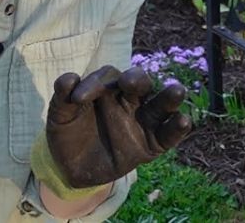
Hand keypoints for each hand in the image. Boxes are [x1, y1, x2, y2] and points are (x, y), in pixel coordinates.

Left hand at [45, 65, 192, 187]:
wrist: (73, 169)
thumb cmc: (69, 135)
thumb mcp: (60, 118)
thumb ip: (62, 99)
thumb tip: (68, 78)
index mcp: (107, 89)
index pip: (108, 77)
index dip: (95, 83)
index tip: (77, 100)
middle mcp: (129, 100)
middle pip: (140, 82)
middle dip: (137, 79)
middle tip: (130, 82)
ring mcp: (143, 121)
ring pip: (160, 104)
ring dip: (169, 97)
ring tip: (177, 91)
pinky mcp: (152, 144)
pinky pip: (168, 134)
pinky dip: (177, 127)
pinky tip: (184, 121)